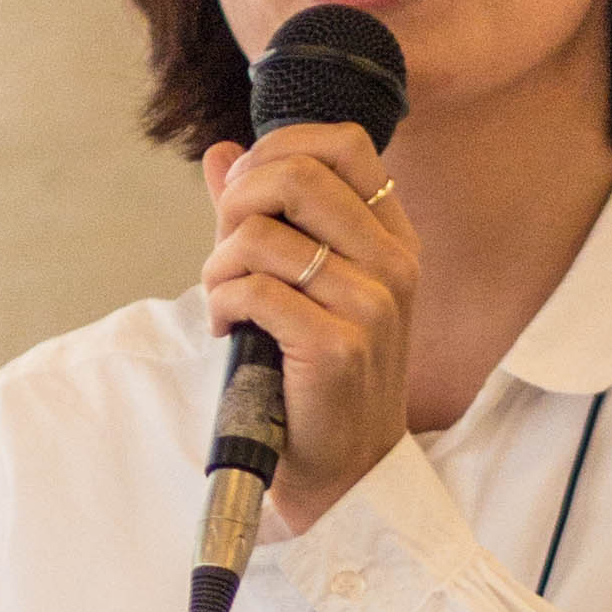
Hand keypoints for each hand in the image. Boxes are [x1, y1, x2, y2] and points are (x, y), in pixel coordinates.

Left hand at [197, 121, 416, 536]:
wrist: (345, 468)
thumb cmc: (316, 373)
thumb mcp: (301, 283)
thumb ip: (264, 215)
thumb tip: (220, 152)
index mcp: (392, 238)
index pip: (343, 143)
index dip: (278, 148)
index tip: (246, 193)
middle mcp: (393, 264)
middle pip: (296, 174)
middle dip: (236, 203)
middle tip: (225, 249)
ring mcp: (371, 305)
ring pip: (261, 235)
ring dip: (219, 266)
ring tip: (225, 300)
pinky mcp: (337, 346)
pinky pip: (252, 289)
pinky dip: (221, 304)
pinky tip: (229, 329)